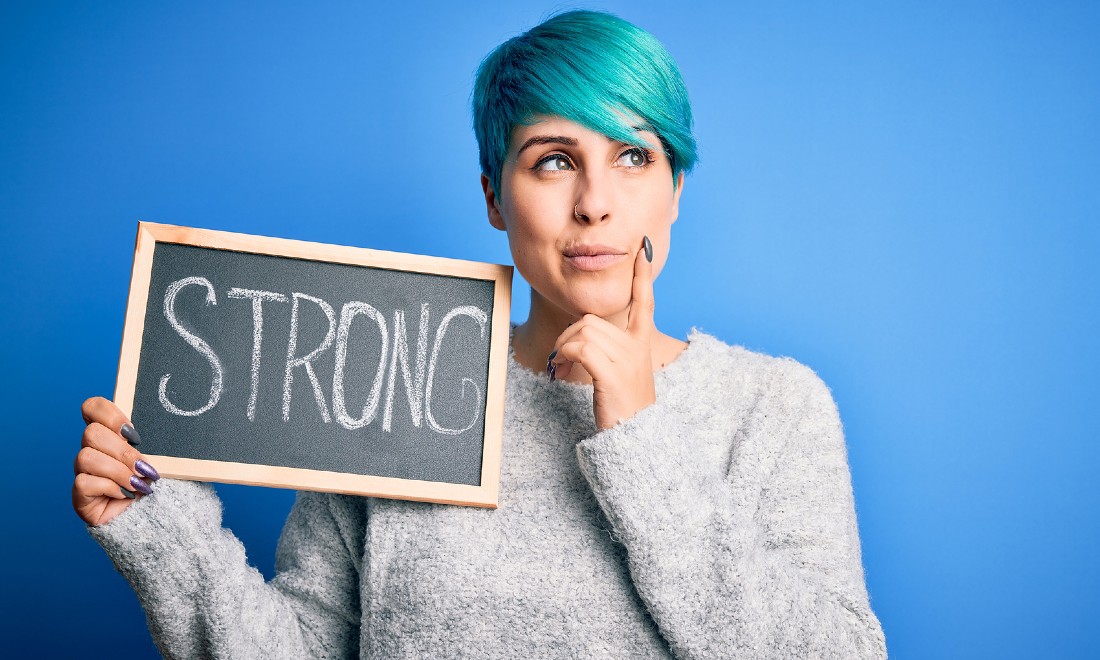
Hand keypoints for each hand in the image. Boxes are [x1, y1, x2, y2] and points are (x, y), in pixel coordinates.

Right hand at [73, 397, 160, 526]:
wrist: (154, 519)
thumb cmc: (157, 484)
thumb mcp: (160, 459)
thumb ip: (155, 443)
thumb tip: (171, 430)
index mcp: (111, 434)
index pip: (92, 407)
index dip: (109, 415)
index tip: (134, 434)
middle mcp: (93, 449)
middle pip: (91, 433)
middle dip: (123, 452)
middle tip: (143, 467)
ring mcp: (83, 471)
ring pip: (86, 457)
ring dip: (118, 471)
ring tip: (138, 484)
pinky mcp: (80, 494)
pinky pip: (84, 481)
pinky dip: (110, 487)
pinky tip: (125, 495)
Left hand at [550, 238, 656, 429]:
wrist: (635, 438)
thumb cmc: (624, 406)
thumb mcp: (622, 371)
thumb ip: (610, 348)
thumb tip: (581, 332)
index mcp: (641, 344)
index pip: (644, 302)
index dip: (642, 276)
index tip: (642, 250)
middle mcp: (636, 347)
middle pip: (592, 320)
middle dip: (568, 336)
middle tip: (560, 358)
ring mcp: (626, 359)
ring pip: (582, 332)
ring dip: (563, 348)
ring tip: (560, 367)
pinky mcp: (611, 373)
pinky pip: (580, 348)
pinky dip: (564, 356)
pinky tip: (560, 371)